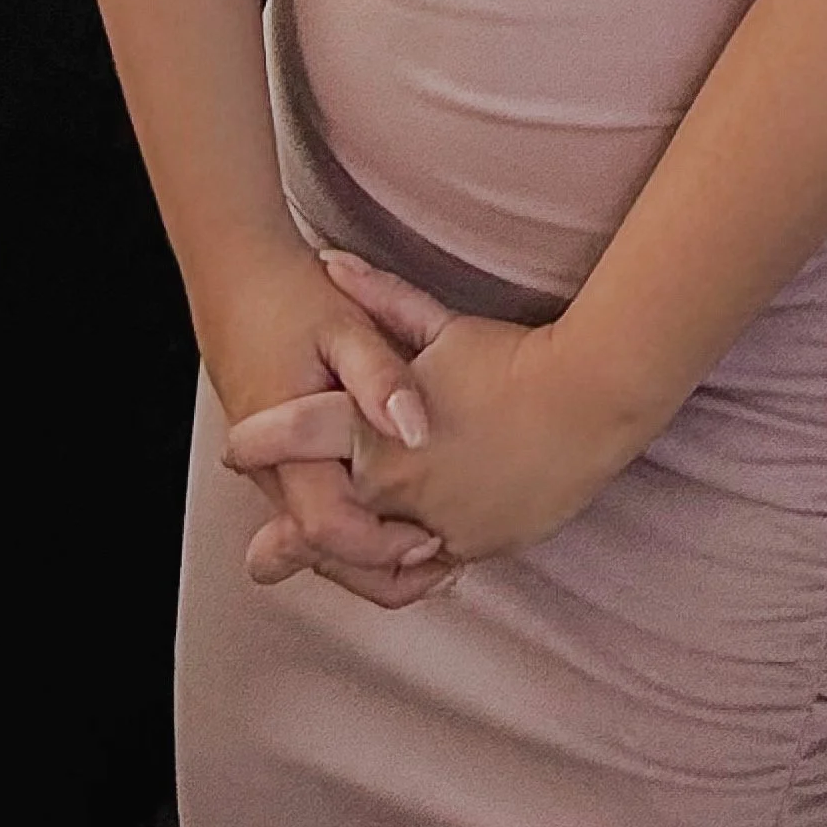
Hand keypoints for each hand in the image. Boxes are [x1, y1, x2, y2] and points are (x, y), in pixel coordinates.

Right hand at [197, 238, 457, 608]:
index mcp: (285, 445)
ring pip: (318, 538)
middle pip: (322, 552)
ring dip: (372, 549)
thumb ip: (381, 380)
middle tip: (446, 561)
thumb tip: (415, 430)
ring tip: (436, 545)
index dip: (382, 546)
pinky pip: (317, 509)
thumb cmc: (291, 296)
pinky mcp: (281, 458)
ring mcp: (273, 468)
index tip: (435, 537)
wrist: (236, 271)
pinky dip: (358, 521)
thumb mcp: (346, 327)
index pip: (328, 530)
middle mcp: (272, 470)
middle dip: (382, 570)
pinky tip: (402, 512)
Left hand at [221, 250, 639, 568]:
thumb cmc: (510, 357)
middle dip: (287, 539)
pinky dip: (411, 563)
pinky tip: (402, 559)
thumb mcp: (439, 326)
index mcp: (379, 428)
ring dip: (349, 562)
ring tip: (329, 565)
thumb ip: (378, 300)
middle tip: (261, 555)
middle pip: (325, 520)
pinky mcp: (475, 544)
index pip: (299, 436)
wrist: (590, 399)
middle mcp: (398, 483)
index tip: (236, 449)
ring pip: (376, 557)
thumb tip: (327, 260)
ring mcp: (438, 521)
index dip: (261, 442)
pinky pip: (430, 567)